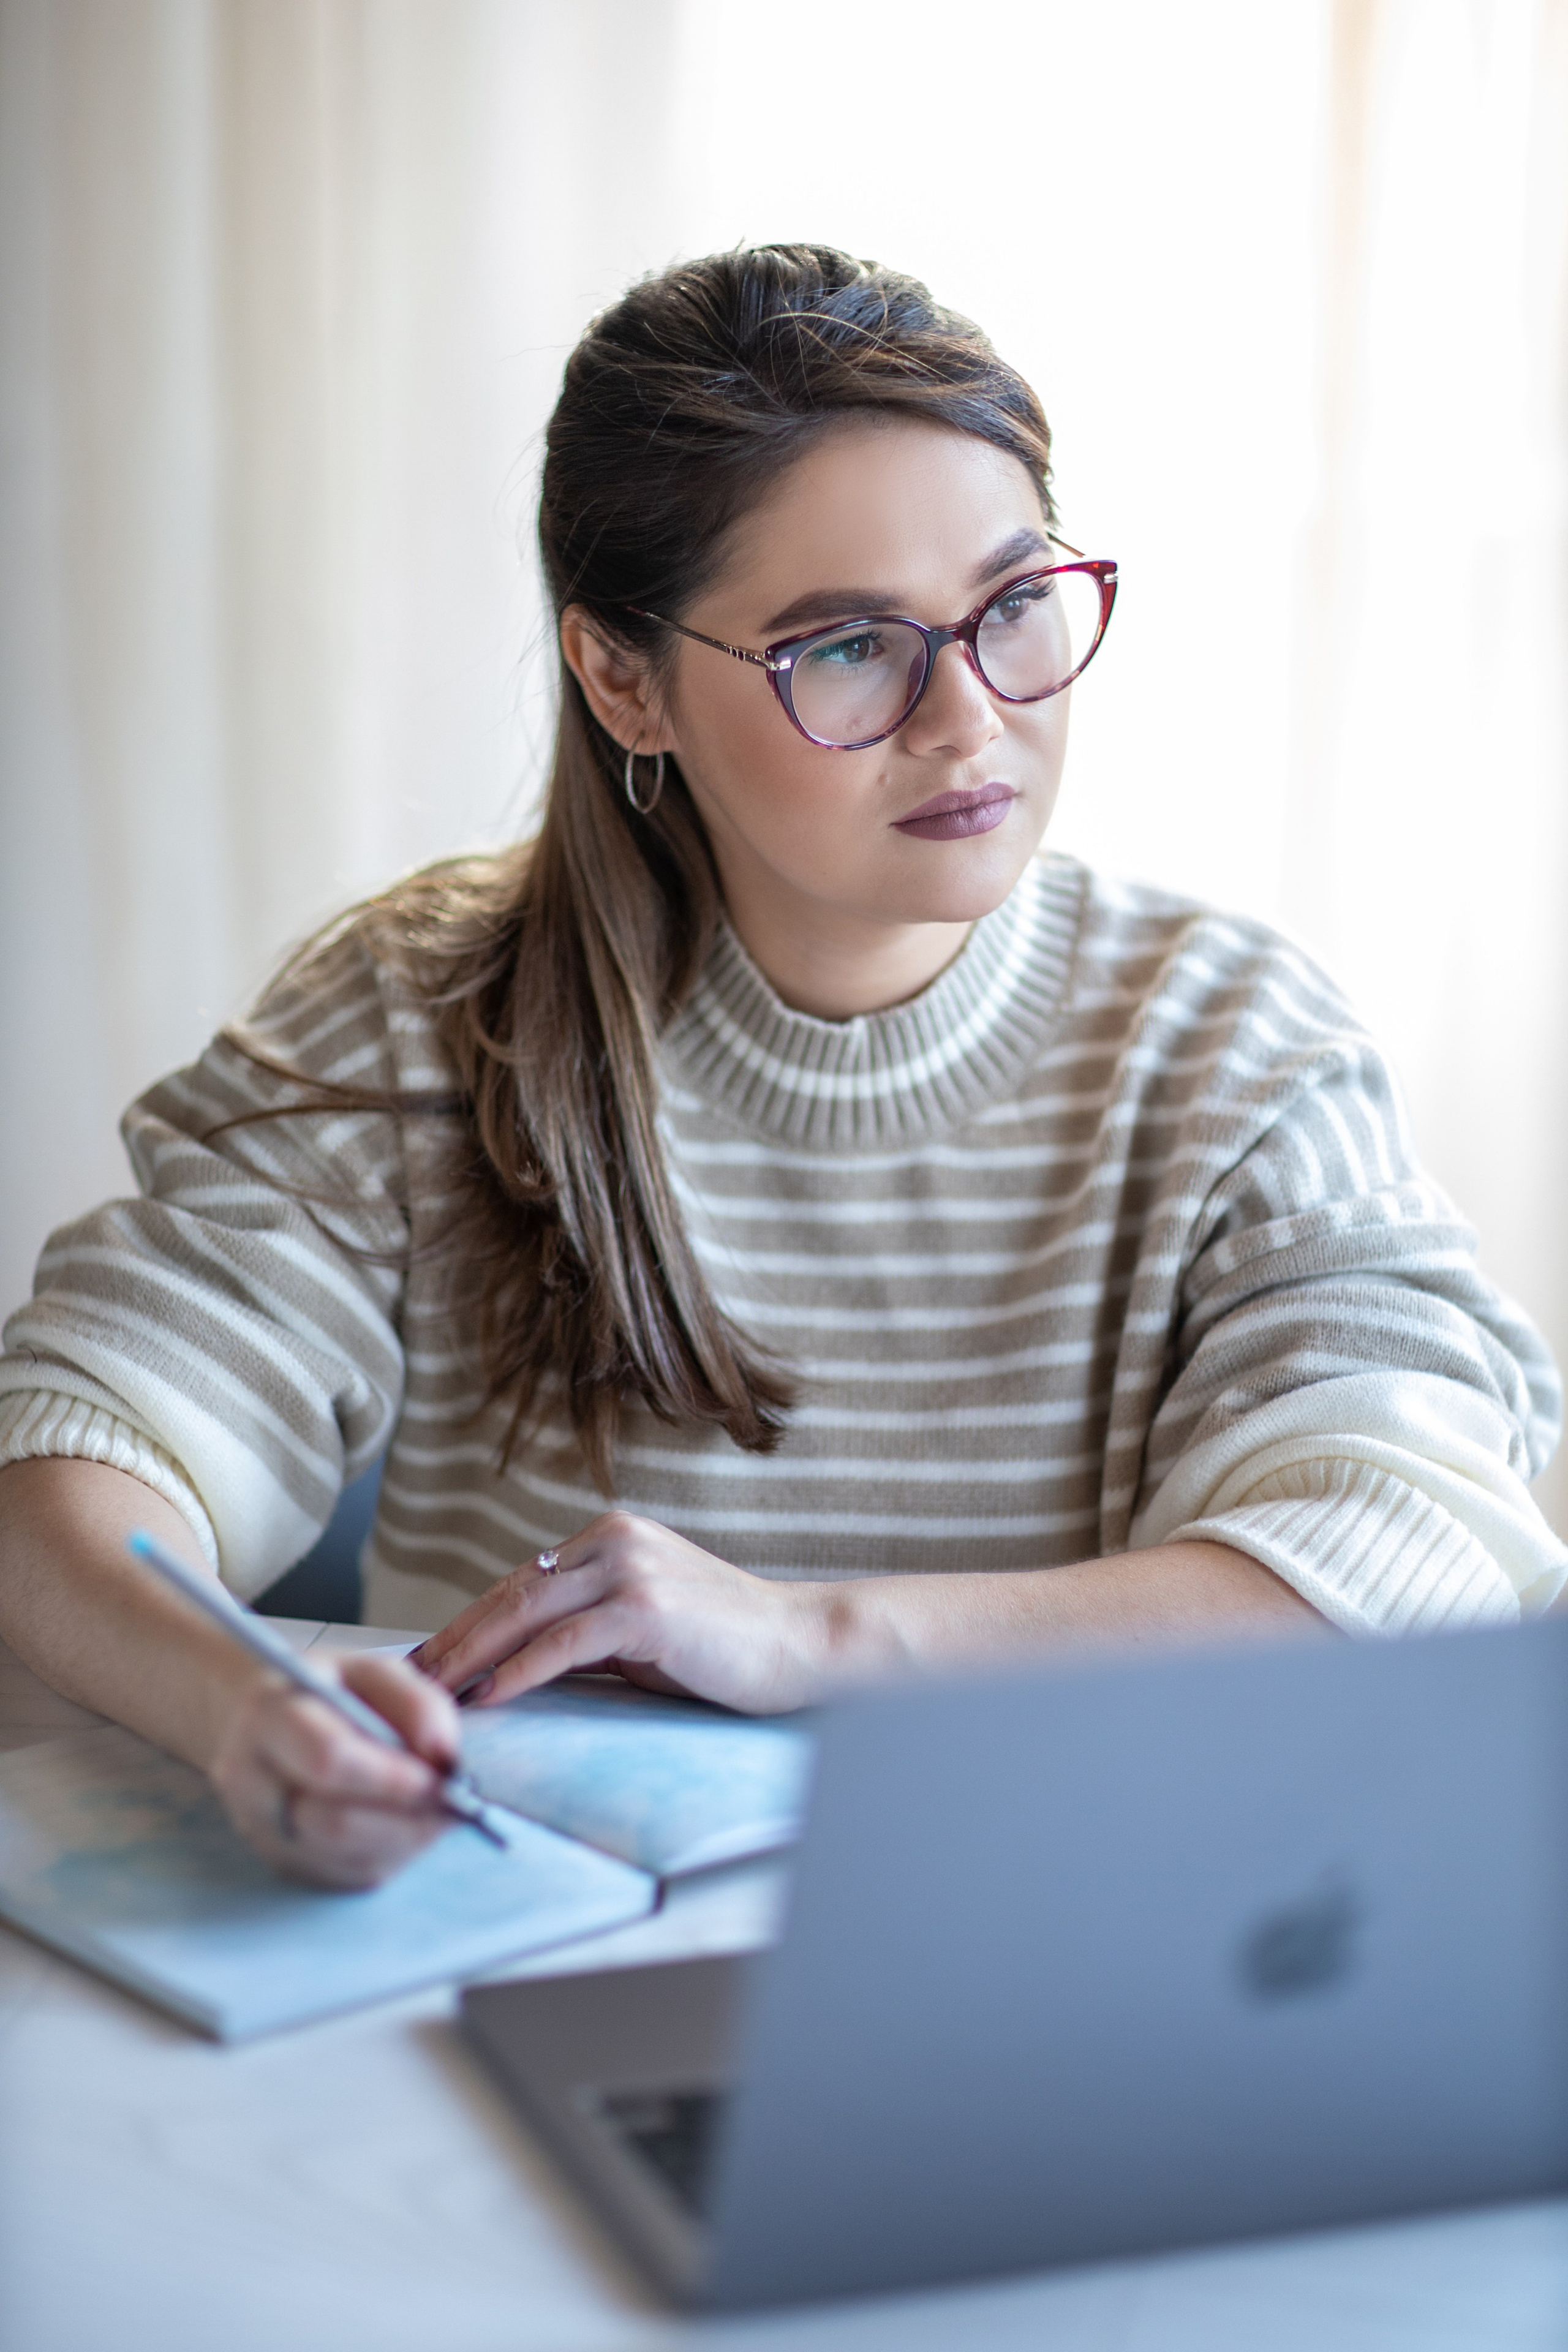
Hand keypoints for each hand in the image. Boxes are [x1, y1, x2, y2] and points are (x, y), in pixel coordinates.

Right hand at [207, 1652, 462, 1889]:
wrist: (257, 1718)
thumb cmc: (326, 1689)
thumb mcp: (372, 1670)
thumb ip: (415, 1704)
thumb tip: (444, 1758)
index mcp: (267, 1713)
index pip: (327, 1759)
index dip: (391, 1778)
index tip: (439, 1779)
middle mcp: (249, 1777)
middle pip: (331, 1822)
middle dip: (405, 1818)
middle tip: (452, 1802)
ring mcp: (258, 1828)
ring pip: (342, 1857)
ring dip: (403, 1840)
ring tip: (436, 1811)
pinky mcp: (279, 1861)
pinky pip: (344, 1877)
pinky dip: (388, 1855)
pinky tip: (406, 1826)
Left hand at [412, 1513, 830, 1714]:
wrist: (799, 1645)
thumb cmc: (721, 1644)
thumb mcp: (639, 1626)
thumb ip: (581, 1630)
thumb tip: (508, 1664)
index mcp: (611, 1536)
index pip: (520, 1582)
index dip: (466, 1623)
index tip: (425, 1660)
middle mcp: (615, 1540)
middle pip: (511, 1592)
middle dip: (453, 1640)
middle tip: (405, 1680)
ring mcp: (631, 1570)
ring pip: (526, 1613)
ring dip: (469, 1656)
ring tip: (428, 1693)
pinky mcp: (646, 1609)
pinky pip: (564, 1644)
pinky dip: (518, 1671)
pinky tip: (486, 1697)